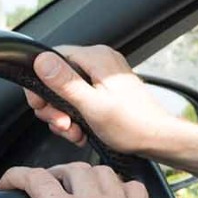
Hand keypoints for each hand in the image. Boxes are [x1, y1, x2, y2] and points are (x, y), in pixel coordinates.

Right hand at [25, 45, 175, 154]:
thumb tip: (42, 60)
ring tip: (75, 131)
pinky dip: (76, 118)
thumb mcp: (92, 105)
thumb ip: (65, 83)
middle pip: (57, 77)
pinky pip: (79, 100)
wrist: (158, 139)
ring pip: (66, 93)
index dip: (40, 82)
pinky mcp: (105, 91)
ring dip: (64, 116)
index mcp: (97, 58)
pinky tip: (82, 131)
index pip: (52, 57)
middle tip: (62, 123)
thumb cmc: (133, 125)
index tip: (40, 104)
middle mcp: (100, 62)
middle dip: (53, 105)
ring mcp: (103, 77)